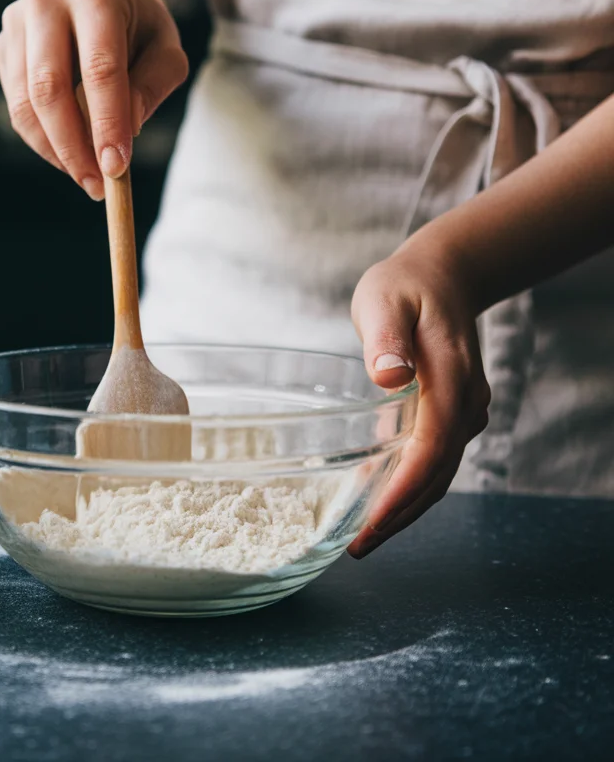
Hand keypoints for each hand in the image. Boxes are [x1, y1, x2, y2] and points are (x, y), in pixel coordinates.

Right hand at [0, 0, 188, 199]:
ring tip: (86, 176)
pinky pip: (17, 109)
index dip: (107, 123)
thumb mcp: (165, 47)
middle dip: (73, 146)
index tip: (116, 168)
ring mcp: (16, 22)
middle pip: (49, 87)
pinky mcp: (3, 47)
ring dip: (55, 151)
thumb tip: (127, 128)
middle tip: (96, 184)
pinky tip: (69, 152)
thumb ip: (155, 84)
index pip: (100, 67)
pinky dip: (43, 141)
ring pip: (26, 105)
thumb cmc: (136, 27)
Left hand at [346, 242, 491, 558]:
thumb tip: (390, 376)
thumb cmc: (406, 285)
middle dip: (399, 516)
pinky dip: (406, 486)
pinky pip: (430, 460)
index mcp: (451, 381)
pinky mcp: (447, 414)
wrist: (443, 274)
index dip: (402, 492)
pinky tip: (374, 501)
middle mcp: (464, 405)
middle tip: (358, 548)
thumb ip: (387, 337)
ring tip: (363, 538)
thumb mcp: (386, 300)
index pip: (431, 451)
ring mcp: (460, 412)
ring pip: (436, 474)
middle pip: (436, 476)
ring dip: (404, 509)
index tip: (372, 523)